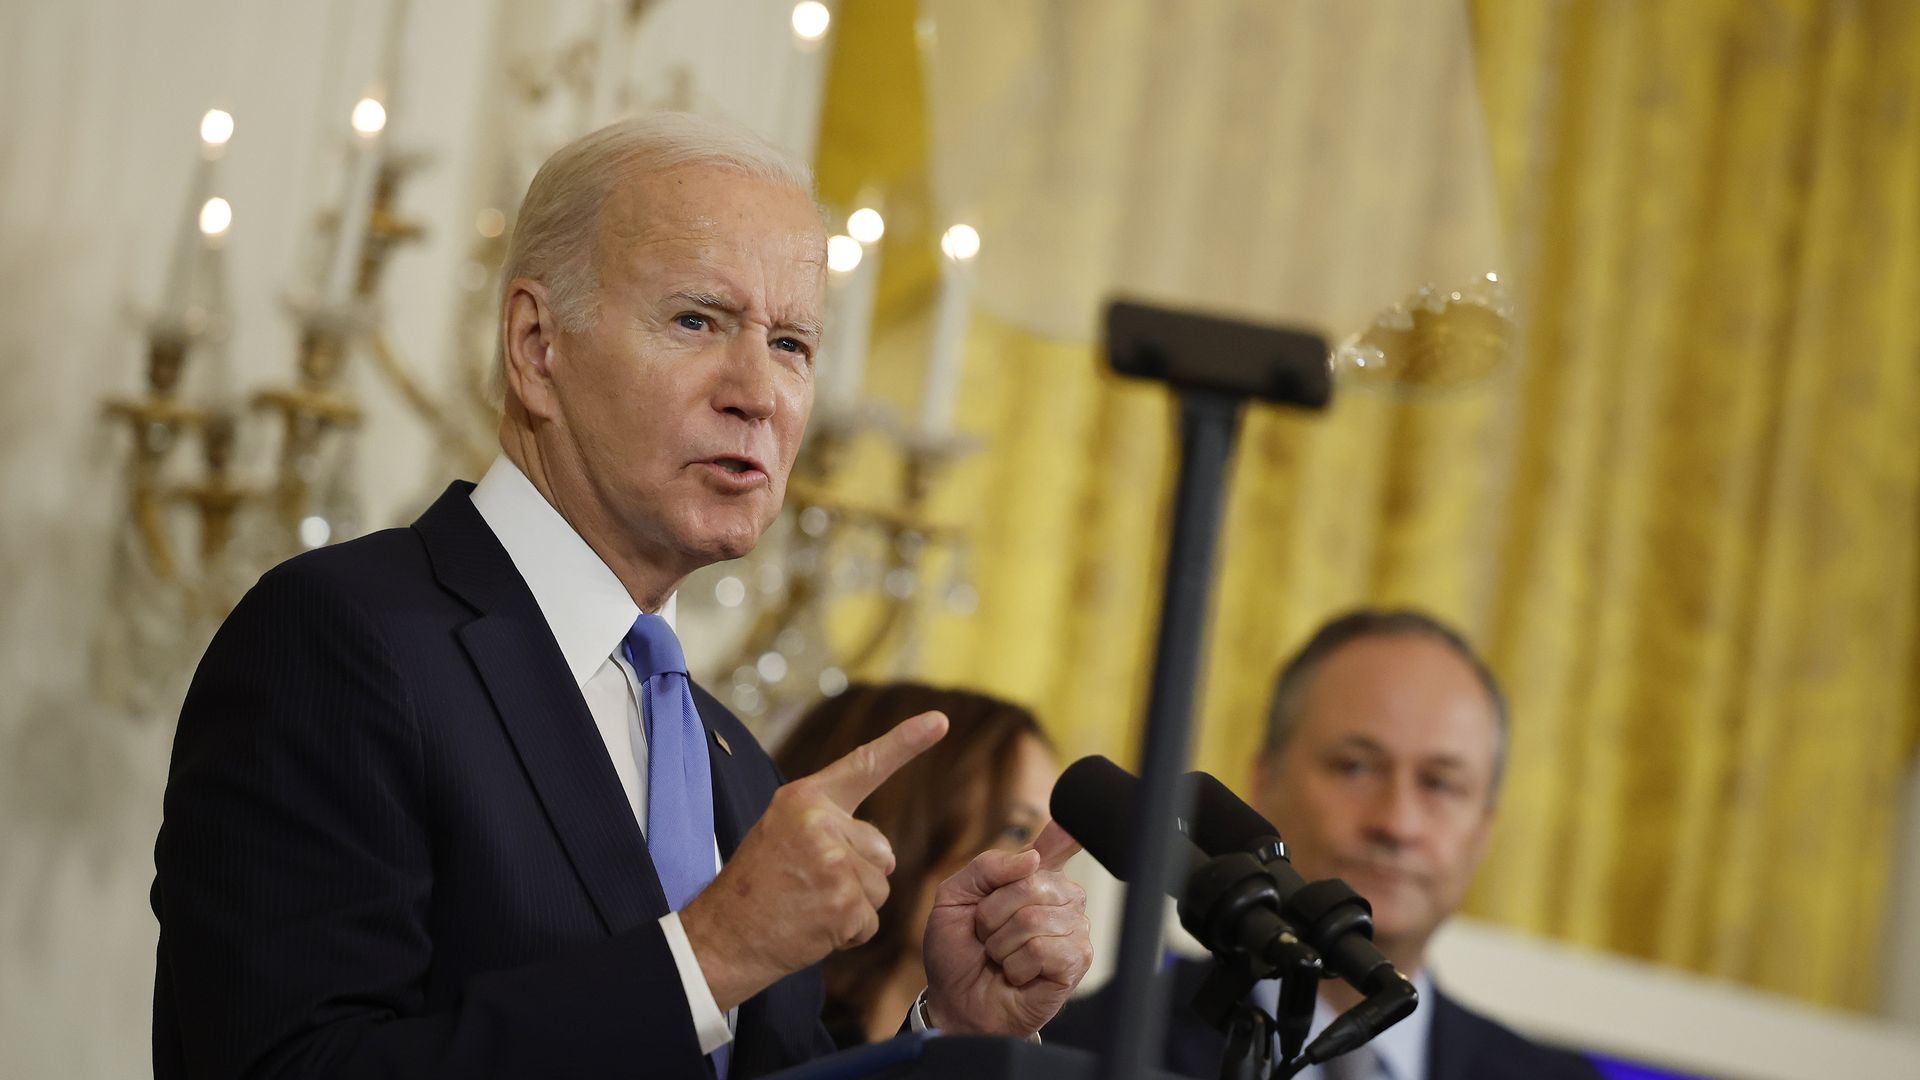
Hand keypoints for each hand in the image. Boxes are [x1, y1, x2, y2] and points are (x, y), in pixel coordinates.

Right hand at [680, 710, 948, 1011]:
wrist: (721, 938)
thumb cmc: (753, 888)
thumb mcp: (785, 835)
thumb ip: (837, 830)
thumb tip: (889, 857)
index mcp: (804, 798)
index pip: (864, 765)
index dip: (906, 742)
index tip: (940, 720)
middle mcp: (821, 822)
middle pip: (881, 850)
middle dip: (856, 875)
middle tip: (804, 887)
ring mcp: (834, 863)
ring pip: (880, 887)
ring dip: (851, 906)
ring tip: (805, 906)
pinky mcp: (843, 903)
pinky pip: (871, 920)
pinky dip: (848, 933)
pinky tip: (812, 928)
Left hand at [922, 822, 1092, 1037]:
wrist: (955, 1000)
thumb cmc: (958, 950)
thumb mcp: (954, 897)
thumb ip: (987, 867)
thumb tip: (1033, 857)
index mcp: (1035, 877)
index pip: (1057, 844)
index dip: (1062, 836)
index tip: (1066, 829)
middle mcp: (1061, 900)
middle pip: (1031, 884)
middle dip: (992, 915)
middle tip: (988, 936)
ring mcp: (1074, 930)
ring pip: (1033, 919)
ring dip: (1001, 945)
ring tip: (1001, 957)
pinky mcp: (1076, 962)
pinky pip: (1043, 949)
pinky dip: (1016, 965)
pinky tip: (1017, 974)